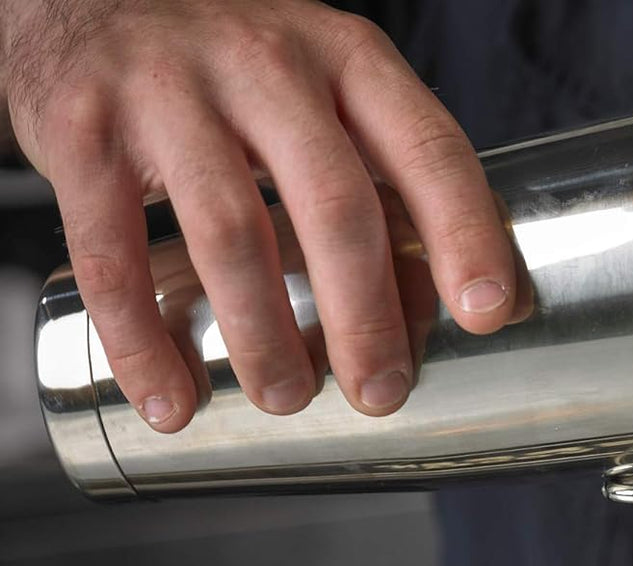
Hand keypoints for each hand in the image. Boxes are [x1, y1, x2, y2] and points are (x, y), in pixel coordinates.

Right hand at [2, 0, 517, 430]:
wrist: (84, 3)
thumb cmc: (235, 76)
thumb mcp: (327, 98)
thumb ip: (391, 185)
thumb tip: (468, 304)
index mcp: (346, 59)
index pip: (427, 147)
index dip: (466, 233)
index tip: (489, 312)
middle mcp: (264, 63)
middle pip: (334, 202)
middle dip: (365, 314)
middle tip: (381, 391)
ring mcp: (168, 90)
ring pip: (232, 232)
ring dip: (264, 334)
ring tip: (287, 396)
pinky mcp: (83, 129)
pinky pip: (115, 253)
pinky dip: (144, 340)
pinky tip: (170, 398)